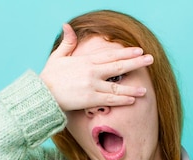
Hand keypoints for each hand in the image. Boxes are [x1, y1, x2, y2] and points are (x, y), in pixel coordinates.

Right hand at [39, 23, 153, 111]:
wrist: (42, 94)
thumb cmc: (49, 77)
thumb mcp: (57, 56)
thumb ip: (67, 43)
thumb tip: (67, 26)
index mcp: (86, 61)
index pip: (110, 55)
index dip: (125, 52)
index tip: (137, 50)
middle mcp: (92, 72)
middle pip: (118, 66)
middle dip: (135, 62)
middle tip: (150, 59)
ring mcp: (92, 85)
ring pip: (117, 86)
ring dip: (132, 87)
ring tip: (145, 89)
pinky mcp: (90, 99)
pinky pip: (110, 100)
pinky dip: (122, 99)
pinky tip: (133, 100)